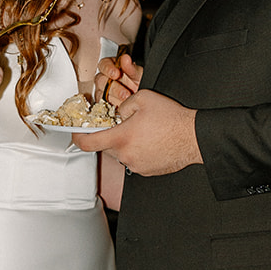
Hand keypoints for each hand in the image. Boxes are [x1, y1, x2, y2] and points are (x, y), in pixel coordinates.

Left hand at [74, 88, 200, 176]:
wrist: (194, 137)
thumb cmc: (172, 119)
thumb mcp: (143, 98)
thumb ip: (124, 104)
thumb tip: (119, 112)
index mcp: (121, 138)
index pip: (88, 142)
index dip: (77, 137)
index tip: (76, 134)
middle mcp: (126, 155)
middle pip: (106, 147)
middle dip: (110, 135)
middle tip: (122, 125)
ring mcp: (137, 165)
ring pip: (121, 153)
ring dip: (126, 143)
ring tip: (143, 132)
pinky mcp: (147, 171)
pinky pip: (134, 160)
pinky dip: (138, 151)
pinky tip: (151, 141)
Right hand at [95, 52, 142, 106]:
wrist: (145, 98)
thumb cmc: (141, 82)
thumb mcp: (138, 74)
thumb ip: (131, 67)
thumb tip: (125, 58)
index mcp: (112, 66)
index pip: (103, 64)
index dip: (108, 68)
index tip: (116, 73)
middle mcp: (106, 78)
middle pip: (100, 81)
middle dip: (114, 88)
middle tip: (125, 92)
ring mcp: (104, 92)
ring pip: (101, 94)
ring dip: (114, 98)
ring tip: (126, 100)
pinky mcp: (104, 104)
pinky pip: (103, 106)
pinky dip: (112, 106)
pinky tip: (120, 106)